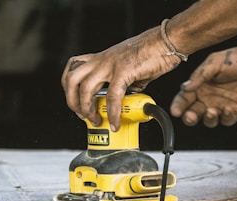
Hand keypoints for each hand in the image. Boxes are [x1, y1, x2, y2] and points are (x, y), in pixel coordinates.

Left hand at [61, 27, 179, 131]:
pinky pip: (113, 96)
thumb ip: (123, 84)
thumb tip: (124, 100)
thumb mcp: (128, 68)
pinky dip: (113, 113)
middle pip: (71, 80)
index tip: (78, 106)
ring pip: (85, 88)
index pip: (72, 71)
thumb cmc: (151, 52)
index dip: (70, 91)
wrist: (166, 41)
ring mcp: (111, 64)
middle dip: (72, 101)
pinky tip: (116, 122)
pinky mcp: (124, 70)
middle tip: (82, 115)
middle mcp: (102, 60)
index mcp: (101, 59)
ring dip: (87, 109)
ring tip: (96, 120)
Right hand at [170, 47, 236, 127]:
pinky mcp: (234, 113)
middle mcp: (206, 99)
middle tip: (190, 116)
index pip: (184, 99)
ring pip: (208, 120)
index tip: (175, 111)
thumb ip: (200, 75)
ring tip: (211, 111)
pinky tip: (228, 109)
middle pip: (192, 114)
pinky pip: (226, 120)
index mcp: (198, 87)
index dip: (178, 106)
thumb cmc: (236, 59)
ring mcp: (220, 107)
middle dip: (189, 118)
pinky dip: (225, 118)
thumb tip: (185, 87)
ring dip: (207, 119)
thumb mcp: (215, 62)